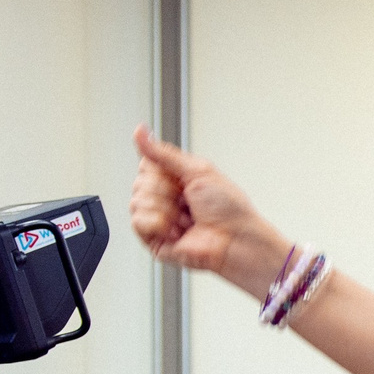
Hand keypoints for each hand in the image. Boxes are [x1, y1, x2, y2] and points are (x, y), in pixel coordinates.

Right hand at [129, 126, 281, 282]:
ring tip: (186, 218)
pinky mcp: (154, 240)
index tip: (181, 179)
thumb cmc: (230, 209)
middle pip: (139, 183)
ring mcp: (158, 219)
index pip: (146, 165)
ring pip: (137, 202)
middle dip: (166, 192)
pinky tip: (178, 231)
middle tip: (187, 201)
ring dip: (166, 210)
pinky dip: (160, 225)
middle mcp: (165, 198)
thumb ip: (164, 153)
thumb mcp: (198, 170)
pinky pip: (138, 223)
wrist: (237, 240)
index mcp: (176, 179)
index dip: (161, 171)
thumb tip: (140, 132)